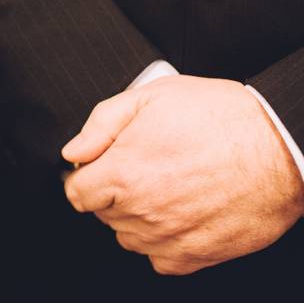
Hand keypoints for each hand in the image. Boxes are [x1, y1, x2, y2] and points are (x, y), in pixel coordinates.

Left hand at [62, 76, 303, 274]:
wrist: (281, 146)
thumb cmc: (221, 117)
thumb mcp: (150, 97)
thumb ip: (101, 124)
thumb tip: (74, 150)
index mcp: (123, 173)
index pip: (76, 193)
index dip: (84, 176)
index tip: (98, 168)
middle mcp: (142, 211)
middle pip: (102, 214)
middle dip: (111, 191)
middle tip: (140, 167)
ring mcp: (169, 237)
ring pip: (128, 237)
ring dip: (135, 216)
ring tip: (162, 187)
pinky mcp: (197, 255)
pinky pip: (160, 259)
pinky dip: (162, 242)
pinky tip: (177, 214)